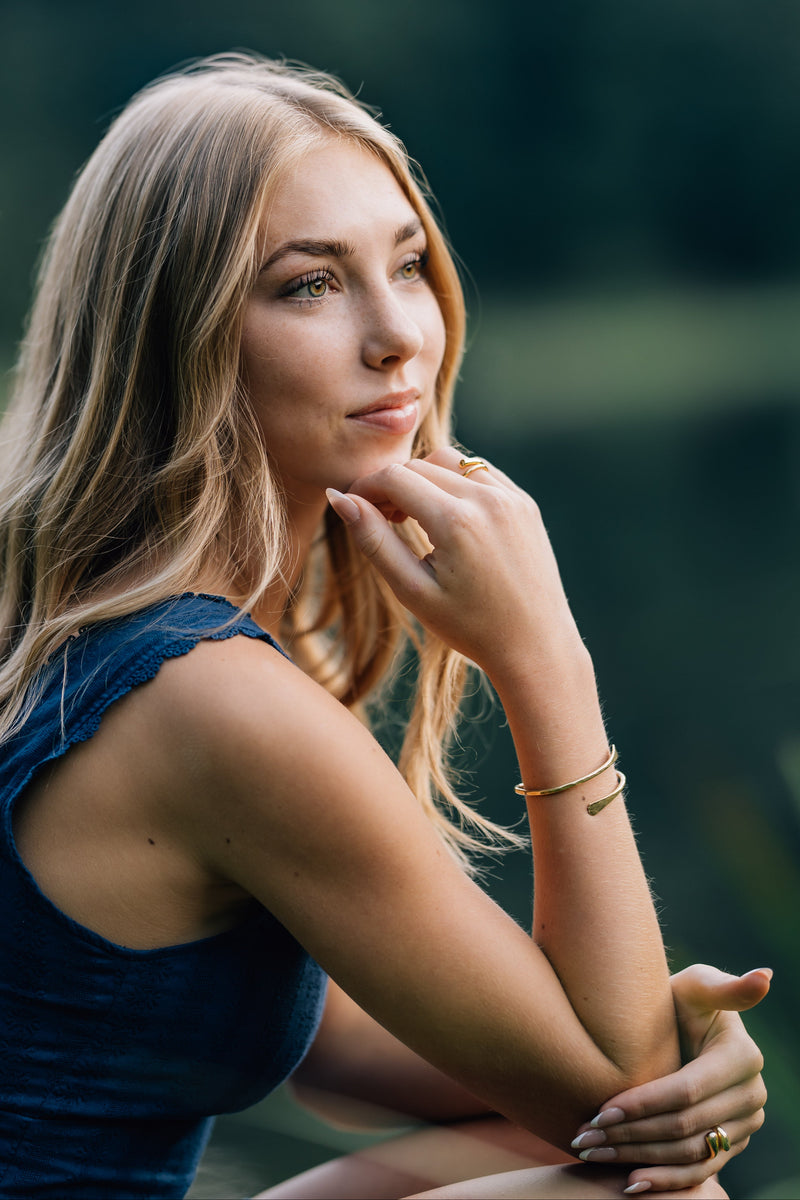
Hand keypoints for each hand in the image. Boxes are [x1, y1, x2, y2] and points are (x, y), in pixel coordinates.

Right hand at [328, 448, 584, 684]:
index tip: (353, 507)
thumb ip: (374, 540)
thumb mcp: (413, 591)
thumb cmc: (471, 628)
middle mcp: (488, 499)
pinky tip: (446, 517)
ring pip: (450, 461)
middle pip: (420, 465)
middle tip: (380, 518)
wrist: (536, 646)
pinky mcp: (525, 503)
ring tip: (412, 516)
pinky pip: (479, 472)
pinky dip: (455, 483)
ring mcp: (512, 498)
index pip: (394, 477)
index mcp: (457, 522)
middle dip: (392, 484)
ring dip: (424, 478)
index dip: (365, 487)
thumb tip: (339, 499)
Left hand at [569, 965, 769, 1193]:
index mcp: (742, 1057)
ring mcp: (744, 1126)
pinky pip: (699, 1172)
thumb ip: (723, 986)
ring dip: (638, 1159)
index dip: (643, 1103)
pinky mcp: (730, 1145)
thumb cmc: (681, 1000)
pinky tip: (629, 1184)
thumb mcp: (696, 986)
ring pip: (689, 1154)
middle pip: (684, 1127)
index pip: (687, 1091)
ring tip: (593, 1155)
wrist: (681, 1029)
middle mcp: (751, 1097)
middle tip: (584, 1137)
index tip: (600, 1110)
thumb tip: (766, 973)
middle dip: (630, 1134)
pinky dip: (665, 1181)